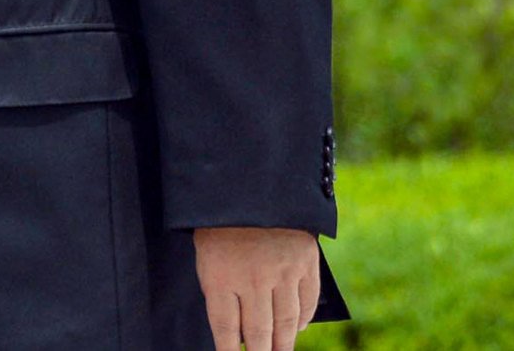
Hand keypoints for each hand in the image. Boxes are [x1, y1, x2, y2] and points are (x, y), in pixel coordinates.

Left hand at [193, 226, 320, 350]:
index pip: (225, 329)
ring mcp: (282, 272)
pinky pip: (307, 301)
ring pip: (286, 323)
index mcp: (220, 276)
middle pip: (258, 332)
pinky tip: (298, 328)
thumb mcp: (206, 251)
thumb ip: (219, 288)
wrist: (251, 179)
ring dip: (283, 343)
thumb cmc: (219, 218)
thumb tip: (234, 328)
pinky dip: (304, 319)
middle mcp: (252, 279)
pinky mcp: (305, 263)